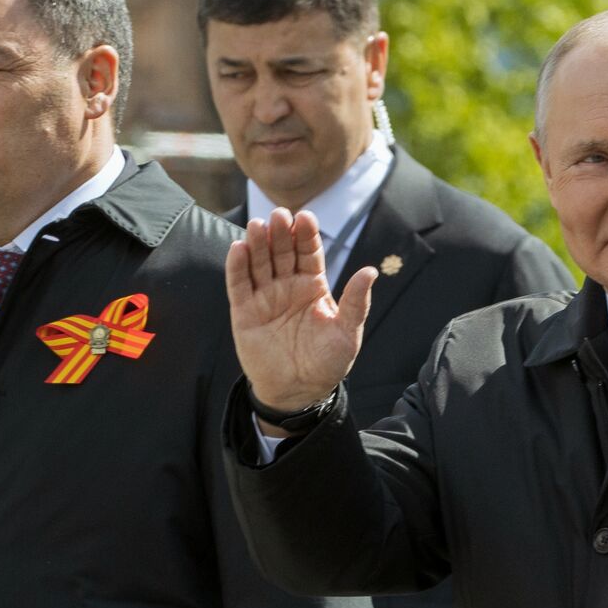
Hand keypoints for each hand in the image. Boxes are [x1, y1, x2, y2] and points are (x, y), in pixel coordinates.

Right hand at [226, 208, 377, 413]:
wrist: (299, 392)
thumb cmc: (327, 363)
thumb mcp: (347, 333)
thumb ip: (356, 302)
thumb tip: (370, 271)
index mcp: (313, 285)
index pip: (309, 253)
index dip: (306, 235)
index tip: (306, 217)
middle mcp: (288, 285)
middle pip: (282, 251)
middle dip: (281, 233)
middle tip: (280, 215)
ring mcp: (265, 297)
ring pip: (259, 263)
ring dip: (258, 243)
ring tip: (258, 225)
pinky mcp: (244, 311)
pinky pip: (239, 285)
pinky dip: (237, 266)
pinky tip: (238, 248)